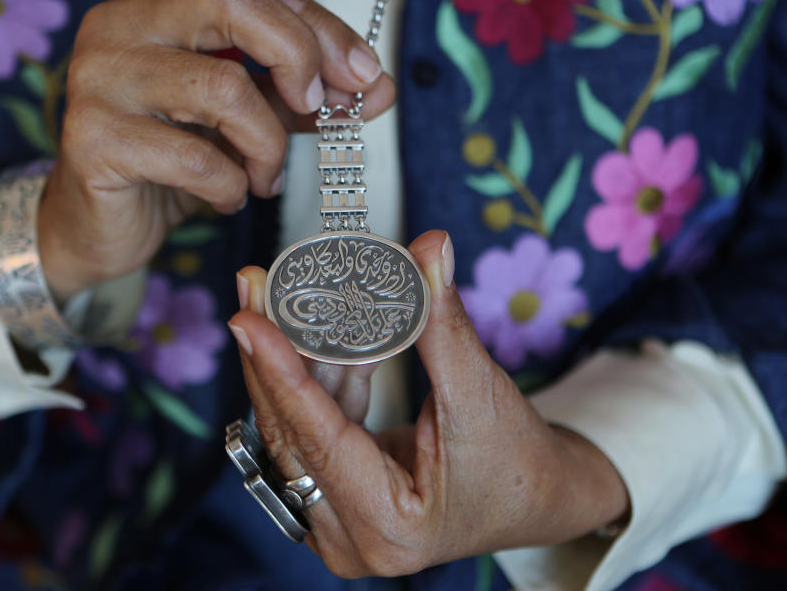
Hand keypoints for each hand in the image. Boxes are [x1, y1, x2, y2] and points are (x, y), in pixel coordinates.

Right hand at [38, 0, 395, 299]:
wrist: (99, 224)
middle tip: (319, 108)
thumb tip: (378, 89)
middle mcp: (121, 24)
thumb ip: (302, 98)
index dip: (320, 27)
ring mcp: (101, 77)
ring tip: (265, 176)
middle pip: (229, 0)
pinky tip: (227, 196)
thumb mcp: (245, 121)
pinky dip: (229, 185)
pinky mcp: (94, 138)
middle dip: (296, 54)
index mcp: (156, 2)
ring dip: (266, 144)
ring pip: (221, 88)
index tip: (365, 76)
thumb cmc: (171, 161)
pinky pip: (194, 157)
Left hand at [228, 231, 628, 576]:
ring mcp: (338, 523)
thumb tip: (427, 249)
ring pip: (294, 429)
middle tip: (253, 292)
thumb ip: (443, 323)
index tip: (248, 319)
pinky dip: (316, 380)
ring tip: (278, 299)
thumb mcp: (481, 394)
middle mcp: (350, 538)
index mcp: (388, 527)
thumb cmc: (516, 461)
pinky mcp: (337, 499)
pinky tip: (319, 334)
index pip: (318, 438)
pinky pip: (312, 430)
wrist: (538, 499)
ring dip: (291, 361)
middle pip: (292, 433)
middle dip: (271, 356)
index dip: (281, 373)